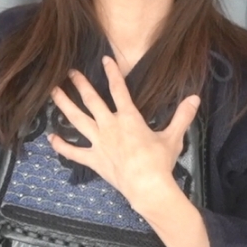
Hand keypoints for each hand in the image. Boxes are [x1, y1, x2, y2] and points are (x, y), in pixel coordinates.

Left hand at [48, 55, 200, 215]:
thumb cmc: (159, 162)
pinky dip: (62, 146)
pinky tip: (50, 138)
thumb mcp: (173, 137)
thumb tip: (195, 98)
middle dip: (80, 84)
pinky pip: (74, 152)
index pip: (119, 89)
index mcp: (129, 118)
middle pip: (91, 101)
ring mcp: (99, 143)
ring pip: (77, 120)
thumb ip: (182, 116)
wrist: (147, 187)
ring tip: (53, 93)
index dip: (112, 73)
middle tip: (69, 72)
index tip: (104, 59)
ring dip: (64, 105)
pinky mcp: (94, 160)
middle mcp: (110, 126)